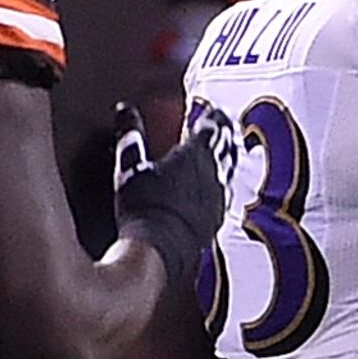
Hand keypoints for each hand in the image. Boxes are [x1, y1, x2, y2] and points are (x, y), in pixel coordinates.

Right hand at [111, 101, 231, 285]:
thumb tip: (124, 109)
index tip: (212, 109)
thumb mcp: (130, 167)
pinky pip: (229, 189)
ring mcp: (219, 195)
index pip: (212, 126)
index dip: (213, 116)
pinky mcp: (219, 216)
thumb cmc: (143, 207)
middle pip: (228, 144)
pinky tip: (224, 182)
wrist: (159, 249)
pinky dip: (227, 178)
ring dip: (231, 153)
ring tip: (228, 146)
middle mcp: (213, 172)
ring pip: (232, 166)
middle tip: (223, 123)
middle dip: (226, 130)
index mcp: (194, 154)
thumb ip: (129, 135)